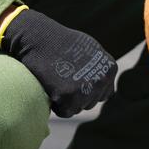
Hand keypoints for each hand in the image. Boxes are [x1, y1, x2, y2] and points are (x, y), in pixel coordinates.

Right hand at [0, 9, 117, 117]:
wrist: (39, 37)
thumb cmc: (61, 41)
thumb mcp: (90, 49)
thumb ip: (100, 67)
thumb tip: (105, 81)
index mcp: (110, 68)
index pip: (103, 93)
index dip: (86, 88)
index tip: (74, 77)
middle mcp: (102, 80)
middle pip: (90, 102)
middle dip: (77, 95)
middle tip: (63, 78)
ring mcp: (86, 89)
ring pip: (78, 108)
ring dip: (67, 100)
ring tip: (57, 80)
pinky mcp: (68, 97)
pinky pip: (65, 112)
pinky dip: (56, 105)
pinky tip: (52, 87)